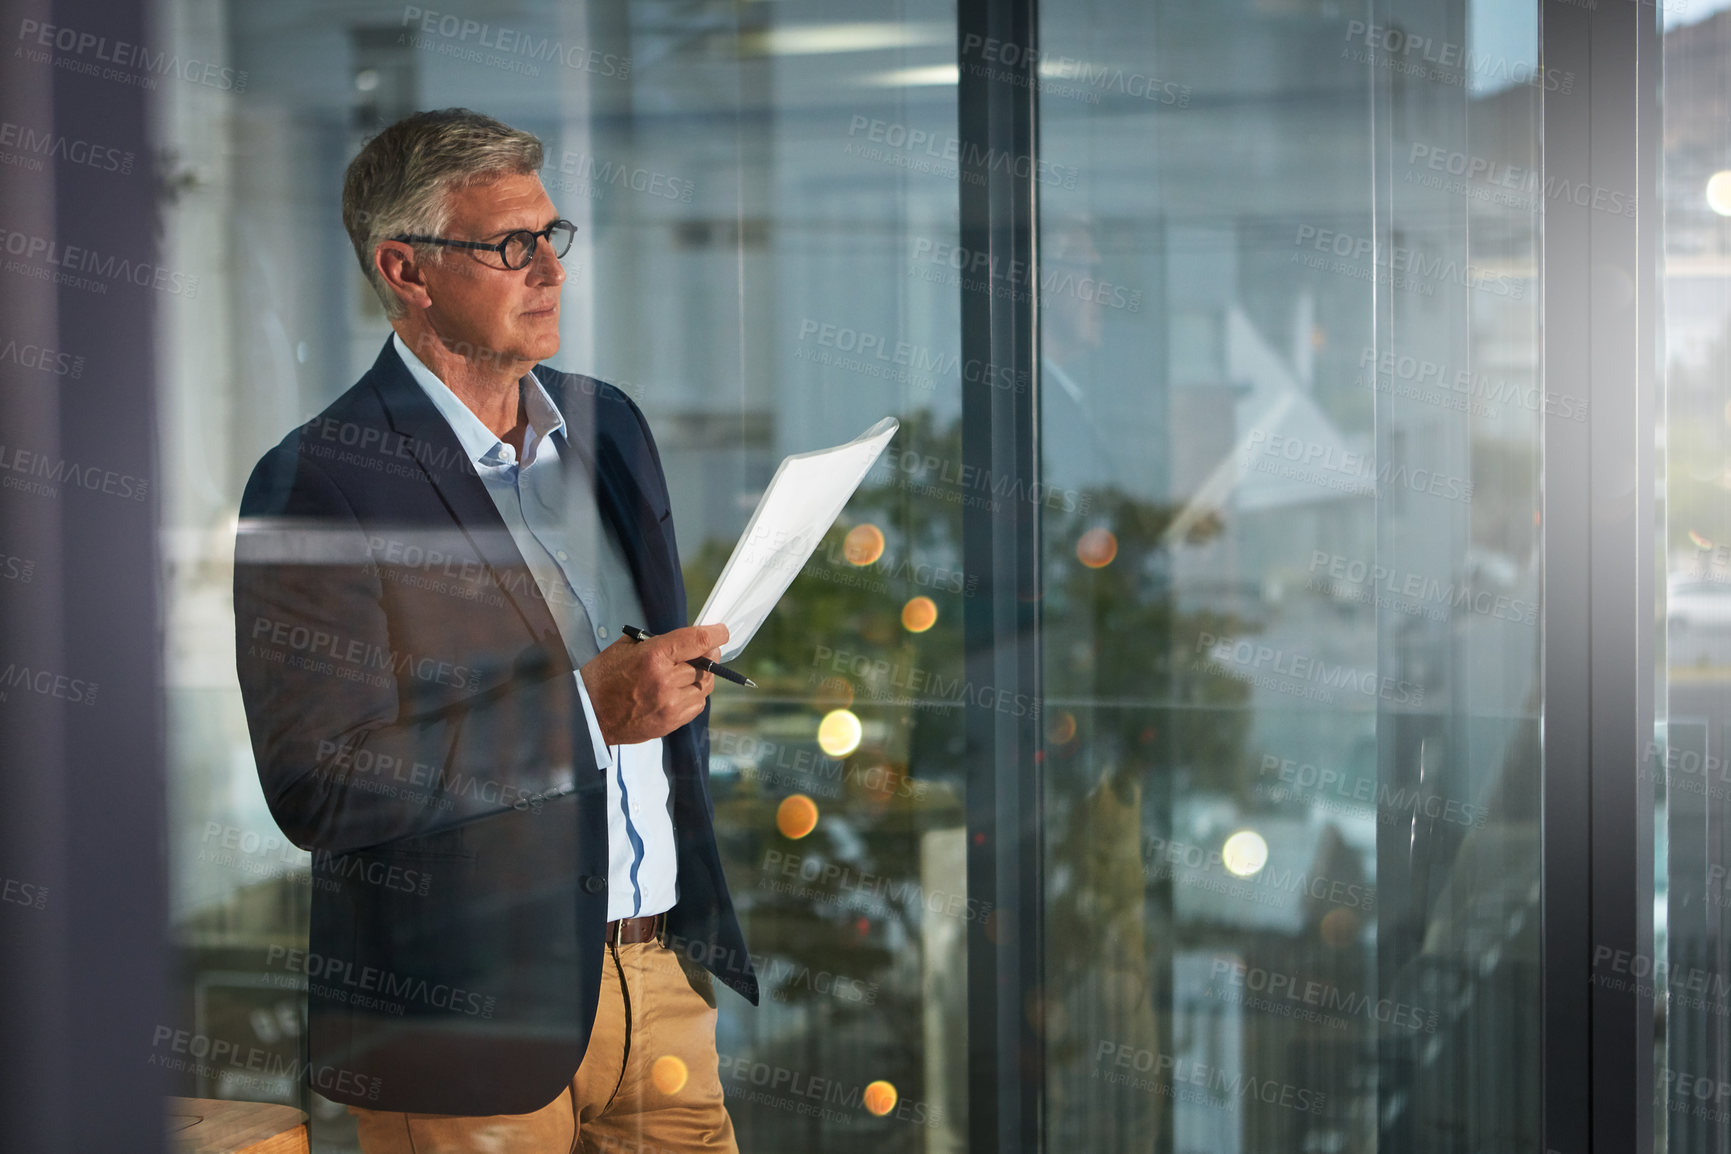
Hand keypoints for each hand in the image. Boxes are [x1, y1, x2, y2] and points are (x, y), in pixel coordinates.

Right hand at [579, 624, 729, 745]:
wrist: (590, 715)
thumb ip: (657, 642)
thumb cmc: (604, 679)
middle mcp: (666, 680)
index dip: (715, 634)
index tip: (721, 632)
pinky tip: (681, 691)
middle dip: (707, 656)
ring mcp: (670, 703)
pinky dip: (694, 696)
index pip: (697, 641)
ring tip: (688, 673)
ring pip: (705, 686)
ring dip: (702, 677)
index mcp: (654, 656)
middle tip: (702, 653)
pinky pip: (697, 705)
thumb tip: (684, 640)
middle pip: (705, 664)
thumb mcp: (625, 648)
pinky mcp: (671, 721)